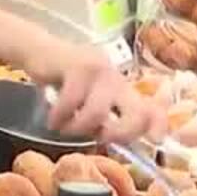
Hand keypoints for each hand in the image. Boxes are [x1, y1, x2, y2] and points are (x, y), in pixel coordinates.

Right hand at [40, 44, 164, 144]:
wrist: (38, 52)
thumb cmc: (64, 83)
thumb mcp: (89, 101)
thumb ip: (104, 119)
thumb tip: (114, 143)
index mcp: (123, 88)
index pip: (151, 107)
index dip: (158, 124)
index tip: (155, 140)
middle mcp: (118, 78)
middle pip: (136, 113)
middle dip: (120, 134)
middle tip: (98, 138)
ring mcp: (100, 70)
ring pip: (97, 112)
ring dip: (76, 127)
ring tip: (63, 127)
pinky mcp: (77, 66)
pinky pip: (71, 102)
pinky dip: (59, 117)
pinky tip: (52, 119)